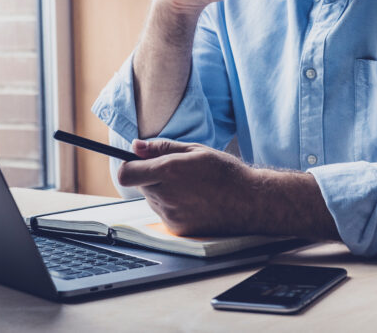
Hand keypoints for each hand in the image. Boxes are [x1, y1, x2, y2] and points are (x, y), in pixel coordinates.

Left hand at [116, 139, 259, 235]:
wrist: (250, 203)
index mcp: (169, 171)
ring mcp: (171, 215)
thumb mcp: (195, 150)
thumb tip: (136, 146)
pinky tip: (193, 201)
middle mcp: (166, 195)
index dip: (128, 166)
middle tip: (176, 171)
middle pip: (139, 185)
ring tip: (190, 187)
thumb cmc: (226, 173)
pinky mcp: (178, 229)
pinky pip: (163, 213)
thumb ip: (161, 147)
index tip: (137, 162)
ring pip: (151, 199)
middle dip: (150, 176)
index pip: (126, 173)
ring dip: (161, 191)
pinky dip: (172, 205)